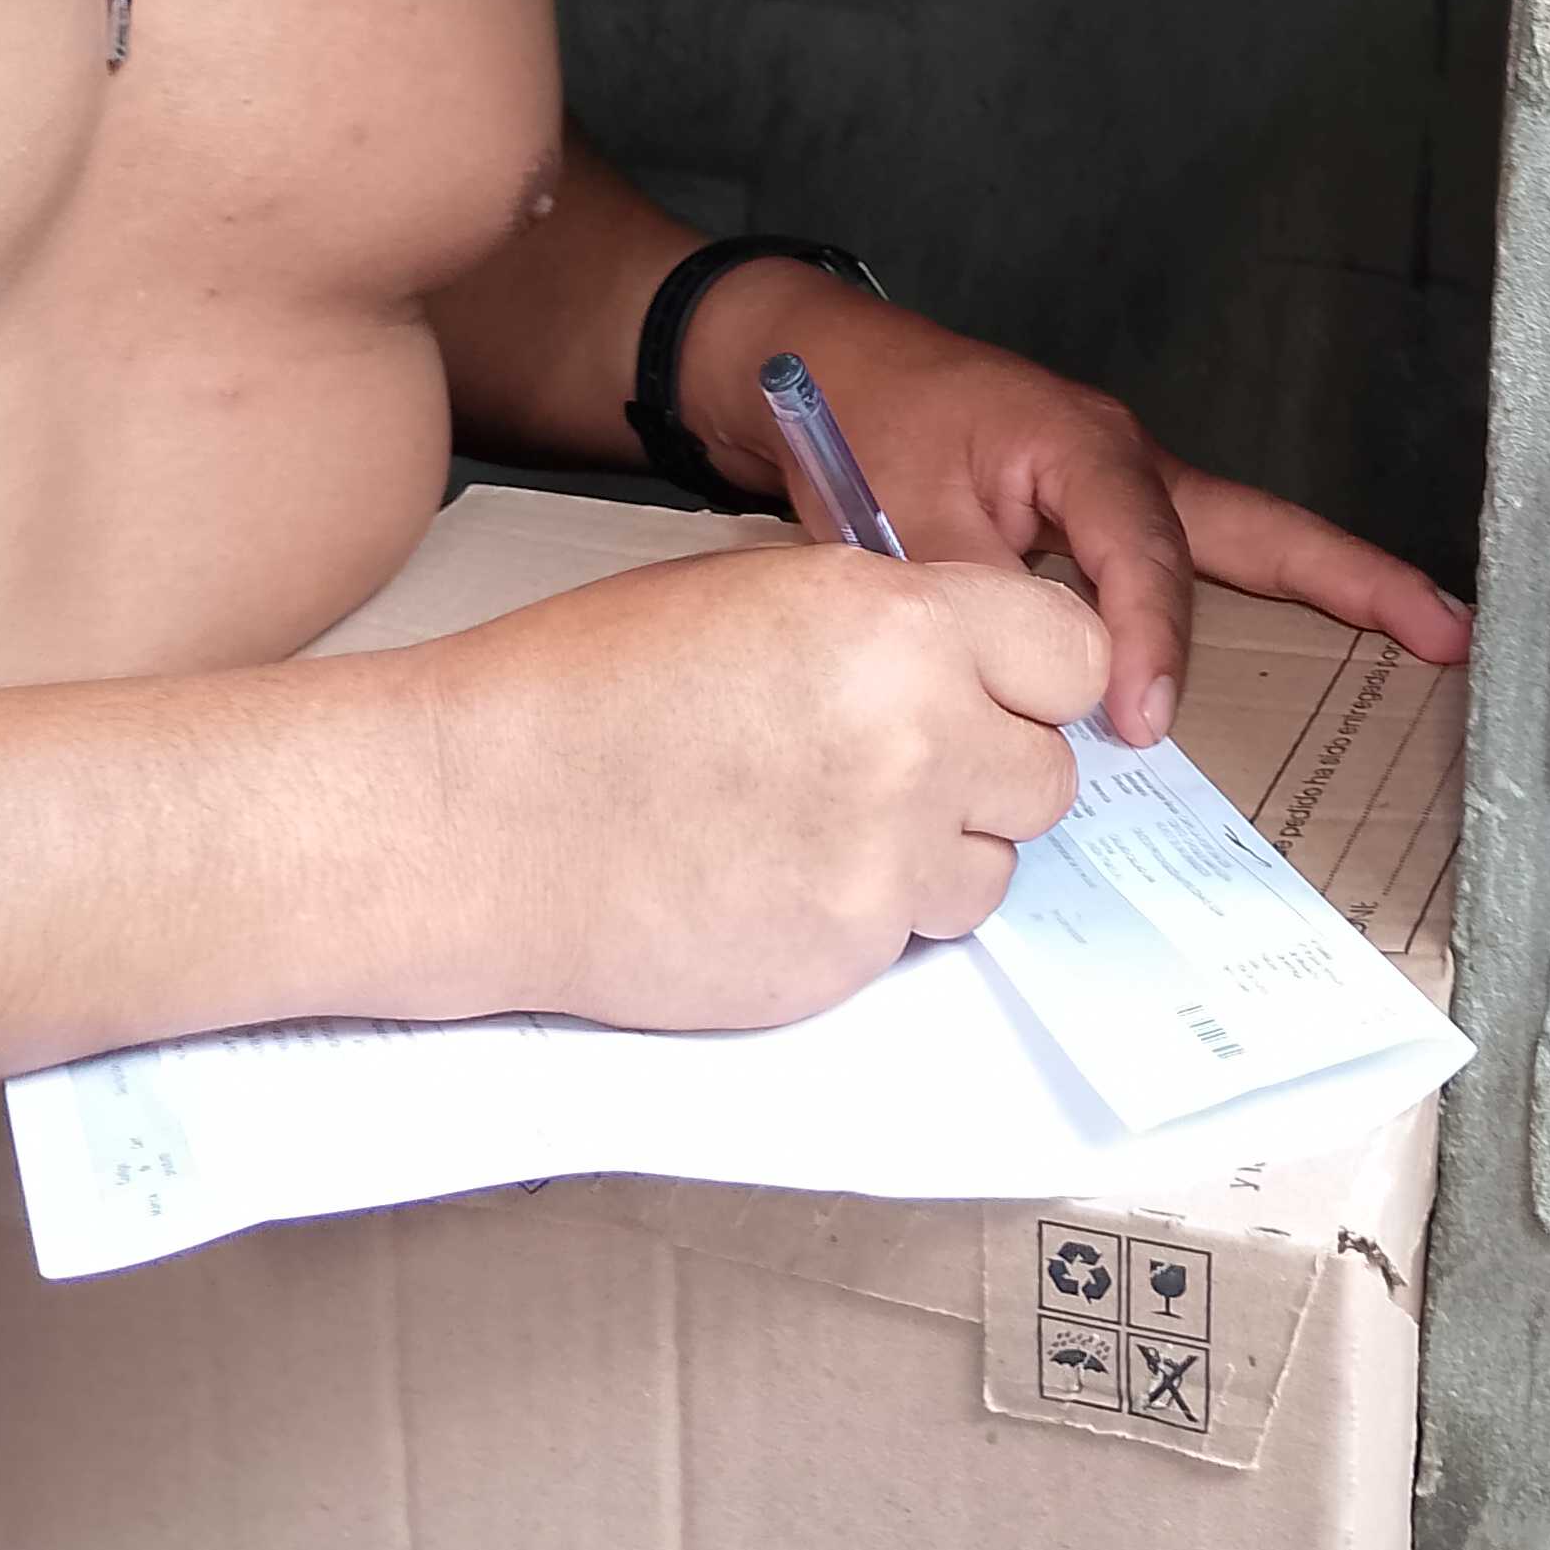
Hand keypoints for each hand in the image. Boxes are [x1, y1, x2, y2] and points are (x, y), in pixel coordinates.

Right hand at [416, 539, 1108, 1030]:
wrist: (476, 816)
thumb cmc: (587, 691)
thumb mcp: (758, 594)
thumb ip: (888, 628)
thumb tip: (968, 662)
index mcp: (899, 624)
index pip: (1074, 657)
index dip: (1032, 682)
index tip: (995, 696)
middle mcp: (918, 737)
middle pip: (1047, 777)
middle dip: (982, 776)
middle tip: (884, 770)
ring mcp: (887, 859)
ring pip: (991, 869)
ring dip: (931, 856)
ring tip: (812, 828)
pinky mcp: (847, 955)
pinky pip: (912, 938)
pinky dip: (862, 917)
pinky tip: (769, 881)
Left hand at [678, 269, 1472, 744]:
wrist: (796, 361)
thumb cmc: (848, 419)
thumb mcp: (899, 521)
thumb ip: (978, 609)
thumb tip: (1047, 698)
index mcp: (1081, 446)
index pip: (1147, 557)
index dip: (1152, 646)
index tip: (1142, 726)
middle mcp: (1121, 456)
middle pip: (1262, 528)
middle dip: (1360, 581)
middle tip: (1453, 634)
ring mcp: (1115, 479)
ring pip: (1234, 543)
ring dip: (1319, 589)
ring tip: (1417, 637)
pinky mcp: (1090, 509)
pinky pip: (1182, 561)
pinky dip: (1226, 606)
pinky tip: (1277, 654)